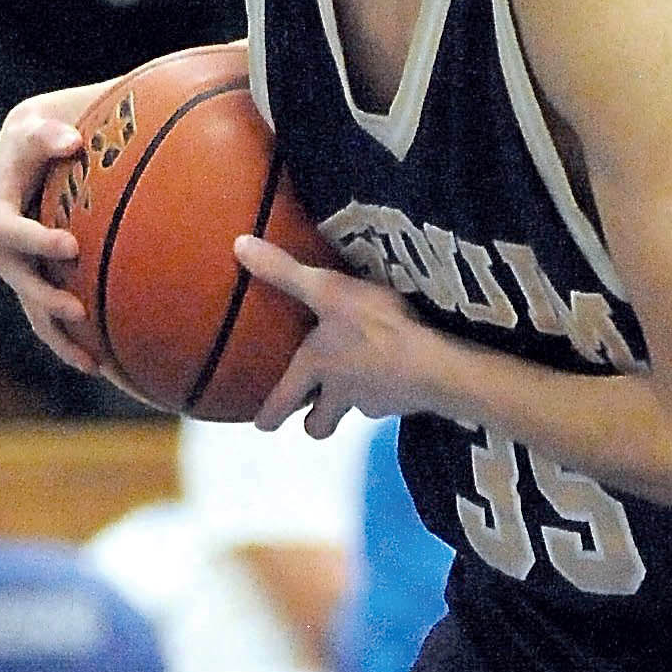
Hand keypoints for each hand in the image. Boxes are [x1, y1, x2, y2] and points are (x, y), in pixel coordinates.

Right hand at [0, 88, 100, 372]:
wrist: (38, 158)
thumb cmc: (41, 139)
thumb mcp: (37, 127)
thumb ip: (48, 134)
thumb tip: (70, 142)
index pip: (1, 229)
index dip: (30, 240)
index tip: (69, 245)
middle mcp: (1, 247)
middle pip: (15, 278)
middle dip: (44, 296)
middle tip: (78, 308)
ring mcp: (19, 272)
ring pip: (31, 311)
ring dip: (58, 336)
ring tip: (91, 361)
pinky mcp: (38, 287)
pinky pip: (48, 322)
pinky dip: (70, 343)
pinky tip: (100, 364)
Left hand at [233, 235, 449, 436]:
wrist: (432, 364)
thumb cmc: (374, 327)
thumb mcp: (326, 290)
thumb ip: (285, 271)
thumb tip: (239, 244)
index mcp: (314, 367)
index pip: (284, 401)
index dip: (270, 415)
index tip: (261, 427)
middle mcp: (340, 392)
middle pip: (320, 424)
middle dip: (315, 422)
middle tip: (312, 418)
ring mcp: (376, 400)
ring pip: (357, 411)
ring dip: (354, 403)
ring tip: (360, 384)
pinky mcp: (407, 400)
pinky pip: (391, 399)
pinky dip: (390, 389)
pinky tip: (398, 371)